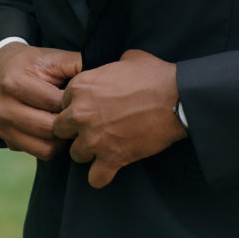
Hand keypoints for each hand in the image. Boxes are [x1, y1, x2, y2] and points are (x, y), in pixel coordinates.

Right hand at [0, 44, 81, 159]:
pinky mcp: (6, 140)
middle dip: (70, 124)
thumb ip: (77, 65)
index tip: (85, 99)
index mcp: (14, 83)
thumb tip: (103, 78)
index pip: (53, 103)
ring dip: (63, 140)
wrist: (2, 69)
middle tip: (82, 116)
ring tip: (71, 125)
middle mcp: (3, 108)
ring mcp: (3, 127)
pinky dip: (52, 145)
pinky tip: (58, 131)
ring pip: (45, 148)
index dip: (74, 103)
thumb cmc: (35, 64)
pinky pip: (38, 153)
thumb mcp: (54, 57)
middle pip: (49, 128)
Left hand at [52, 48, 186, 188]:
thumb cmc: (155, 76)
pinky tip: (110, 168)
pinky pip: (95, 178)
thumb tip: (111, 70)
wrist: (177, 98)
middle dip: (74, 130)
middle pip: (61, 129)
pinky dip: (102, 176)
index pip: (62, 102)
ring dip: (88, 152)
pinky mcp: (112, 158)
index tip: (90, 109)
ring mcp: (94, 138)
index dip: (76, 106)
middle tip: (93, 129)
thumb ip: (109, 68)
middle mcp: (81, 113)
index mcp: (81, 87)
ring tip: (104, 147)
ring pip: (75, 154)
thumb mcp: (127, 59)